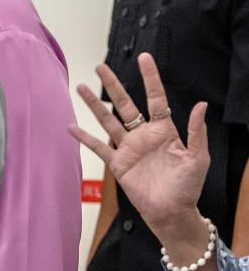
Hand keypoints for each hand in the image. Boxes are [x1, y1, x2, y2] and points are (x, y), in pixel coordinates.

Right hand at [69, 53, 209, 234]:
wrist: (171, 212)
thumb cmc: (188, 186)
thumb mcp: (198, 158)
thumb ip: (196, 132)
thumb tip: (200, 104)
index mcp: (164, 130)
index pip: (156, 98)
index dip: (150, 78)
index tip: (144, 58)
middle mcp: (143, 134)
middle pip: (125, 104)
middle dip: (113, 85)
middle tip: (100, 66)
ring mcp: (128, 148)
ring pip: (107, 120)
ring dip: (94, 104)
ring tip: (80, 87)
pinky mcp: (117, 163)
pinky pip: (98, 147)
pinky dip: (84, 138)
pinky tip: (70, 127)